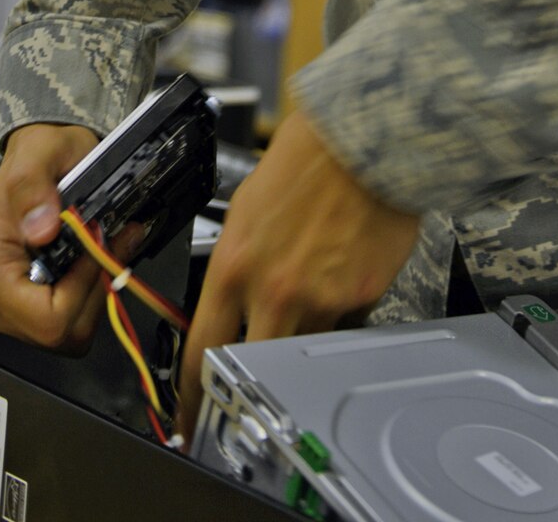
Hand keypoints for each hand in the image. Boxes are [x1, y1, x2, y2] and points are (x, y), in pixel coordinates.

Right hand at [0, 121, 110, 352]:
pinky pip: (61, 323)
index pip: (45, 319)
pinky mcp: (14, 309)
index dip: (83, 287)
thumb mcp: (42, 154)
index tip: (96, 249)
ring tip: (102, 248)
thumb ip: (36, 188)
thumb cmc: (38, 155)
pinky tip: (89, 261)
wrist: (36, 156)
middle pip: (57, 332)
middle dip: (93, 287)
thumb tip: (42, 230)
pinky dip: (83, 294)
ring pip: (64, 334)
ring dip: (93, 291)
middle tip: (110, 242)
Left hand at [175, 110, 418, 440]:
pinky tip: (345, 270)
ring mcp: (320, 299)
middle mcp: (274, 291)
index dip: (193, 397)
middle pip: (251, 369)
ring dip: (300, 337)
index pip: (200, 352)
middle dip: (247, 384)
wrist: (364, 137)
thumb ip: (237, 260)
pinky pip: (345, 322)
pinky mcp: (361, 297)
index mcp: (235, 265)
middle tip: (248, 395)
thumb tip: (233, 298)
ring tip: (312, 290)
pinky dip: (340, 309)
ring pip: (302, 349)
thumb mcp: (248, 207)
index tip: (193, 419)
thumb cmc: (307, 157)